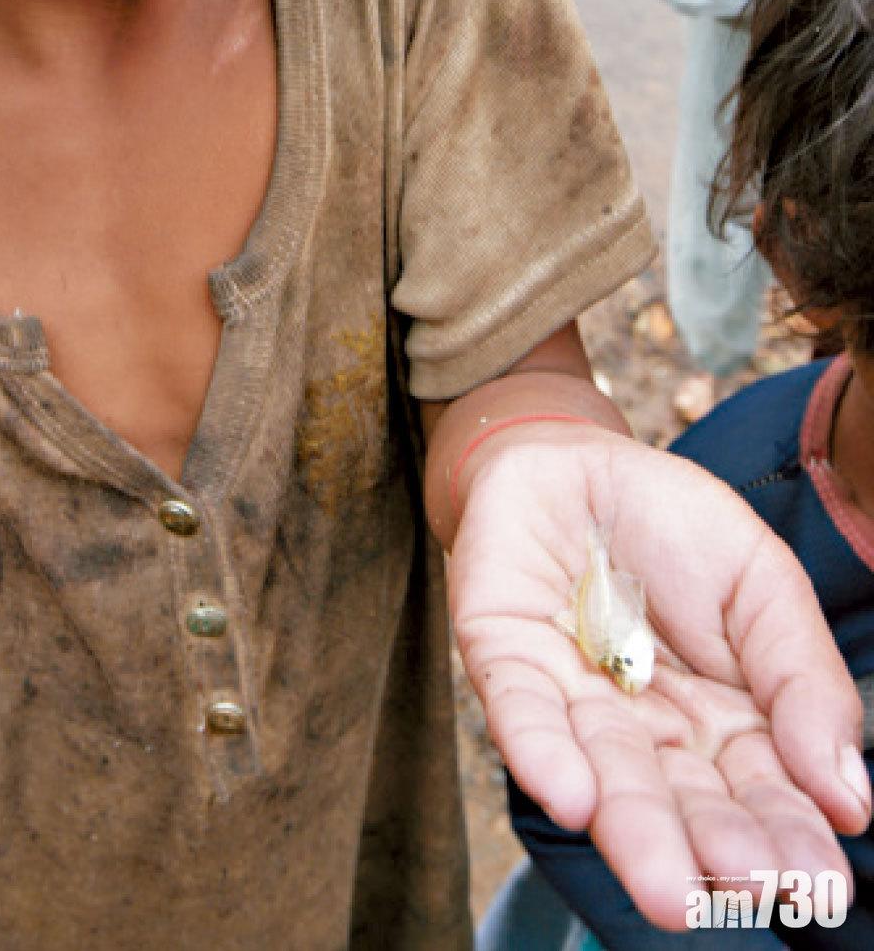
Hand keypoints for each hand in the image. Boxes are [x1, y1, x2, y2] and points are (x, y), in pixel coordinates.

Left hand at [449, 427, 870, 931]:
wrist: (578, 455)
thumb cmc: (674, 527)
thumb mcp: (764, 584)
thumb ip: (804, 678)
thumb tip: (849, 795)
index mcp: (719, 723)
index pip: (757, 792)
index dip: (786, 834)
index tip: (818, 882)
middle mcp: (643, 730)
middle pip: (680, 800)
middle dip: (710, 848)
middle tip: (745, 888)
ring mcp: (571, 697)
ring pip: (603, 774)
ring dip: (633, 830)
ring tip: (668, 887)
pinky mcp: (504, 656)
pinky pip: (521, 712)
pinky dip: (541, 753)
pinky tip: (571, 798)